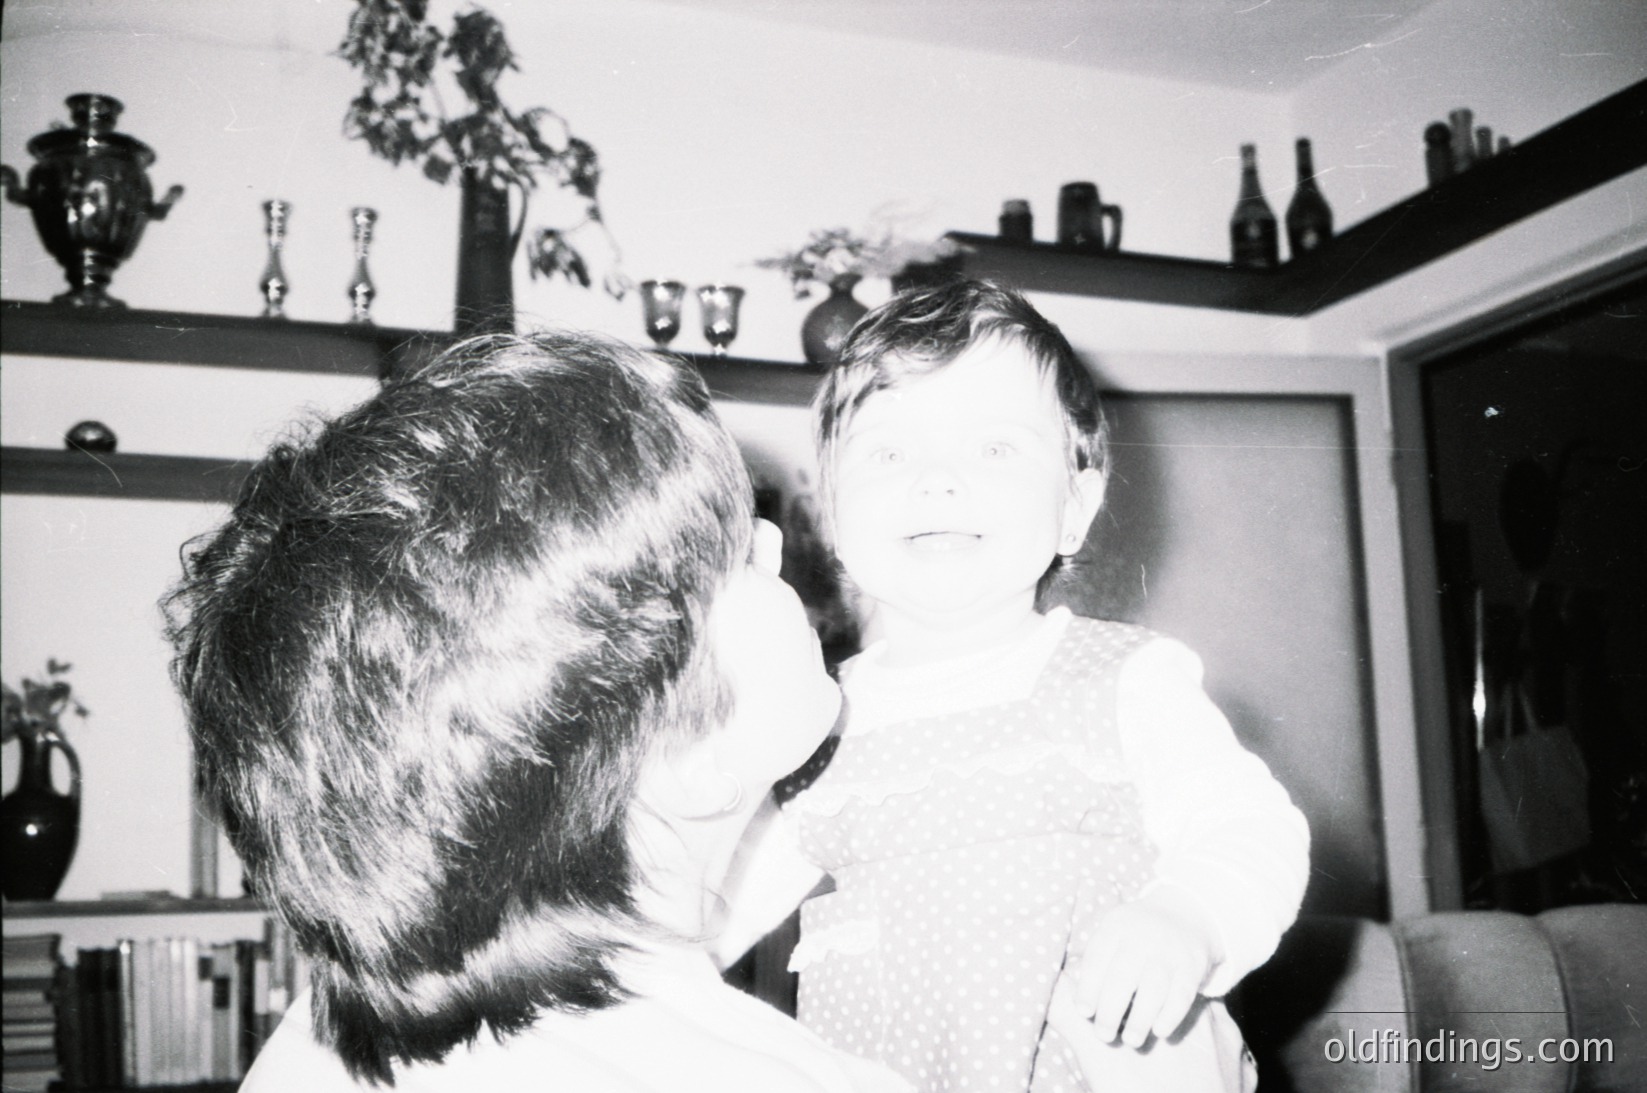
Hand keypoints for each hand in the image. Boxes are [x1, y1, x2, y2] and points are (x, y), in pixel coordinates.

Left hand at [1066, 888, 1219, 1047]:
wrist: (1185, 915)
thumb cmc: (1135, 936)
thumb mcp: (1112, 934)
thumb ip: (1095, 962)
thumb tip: (1068, 998)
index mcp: (1115, 926)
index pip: (1097, 958)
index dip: (1088, 987)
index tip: (1083, 1012)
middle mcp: (1142, 935)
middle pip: (1122, 975)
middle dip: (1110, 1009)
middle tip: (1103, 1036)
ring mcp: (1169, 949)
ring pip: (1153, 987)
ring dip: (1140, 1017)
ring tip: (1130, 1041)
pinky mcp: (1193, 965)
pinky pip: (1182, 994)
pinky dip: (1171, 1015)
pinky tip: (1159, 1032)